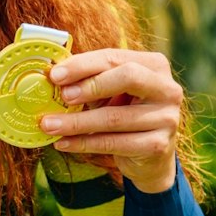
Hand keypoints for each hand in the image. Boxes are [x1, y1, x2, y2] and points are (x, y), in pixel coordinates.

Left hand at [38, 48, 183, 193]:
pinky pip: (114, 143)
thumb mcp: (110, 92)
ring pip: (114, 117)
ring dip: (76, 122)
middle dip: (90, 86)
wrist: (150, 157)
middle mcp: (167, 89)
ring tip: (49, 125)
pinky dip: (83, 143)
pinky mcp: (158, 145)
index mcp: (155, 65)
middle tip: (62, 97)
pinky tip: (63, 143)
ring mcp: (167, 118)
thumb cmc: (125, 114)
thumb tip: (53, 76)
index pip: (116, 58)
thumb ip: (89, 80)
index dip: (83, 65)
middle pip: (127, 77)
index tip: (55, 75)